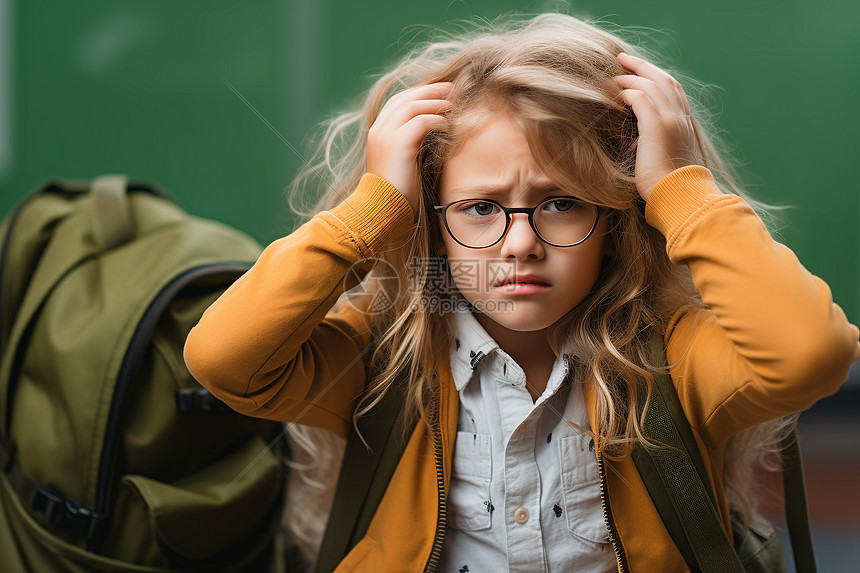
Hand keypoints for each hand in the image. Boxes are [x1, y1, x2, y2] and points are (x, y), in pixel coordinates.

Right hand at [366, 82, 452, 213]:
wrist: (381, 212)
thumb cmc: (396, 194)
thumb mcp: (404, 164)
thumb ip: (413, 146)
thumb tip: (435, 135)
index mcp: (377, 133)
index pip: (398, 102)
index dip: (420, 94)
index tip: (441, 93)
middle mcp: (378, 130)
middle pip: (405, 98)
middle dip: (430, 91)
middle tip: (452, 88)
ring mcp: (385, 135)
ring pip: (412, 105)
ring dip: (435, 102)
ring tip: (454, 102)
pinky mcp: (396, 144)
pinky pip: (420, 121)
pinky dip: (436, 119)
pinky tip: (449, 123)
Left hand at [614, 52, 704, 200]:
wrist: (681, 196)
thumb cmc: (670, 187)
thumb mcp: (667, 160)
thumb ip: (658, 145)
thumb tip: (641, 145)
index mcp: (685, 123)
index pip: (673, 89)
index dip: (656, 76)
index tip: (641, 72)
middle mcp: (681, 117)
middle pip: (663, 79)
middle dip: (642, 66)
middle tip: (623, 58)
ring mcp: (671, 119)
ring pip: (651, 83)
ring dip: (631, 76)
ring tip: (615, 75)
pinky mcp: (657, 126)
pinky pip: (641, 97)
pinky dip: (628, 92)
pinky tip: (617, 94)